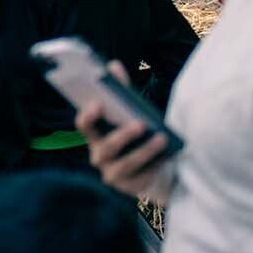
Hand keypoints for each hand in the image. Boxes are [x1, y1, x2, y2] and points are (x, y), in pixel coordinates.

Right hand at [77, 61, 172, 198]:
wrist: (151, 169)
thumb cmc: (136, 136)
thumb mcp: (128, 113)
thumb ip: (120, 90)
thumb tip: (114, 65)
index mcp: (95, 135)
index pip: (84, 126)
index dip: (88, 115)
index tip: (98, 103)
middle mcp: (99, 156)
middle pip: (106, 146)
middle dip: (122, 135)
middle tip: (141, 123)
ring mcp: (113, 173)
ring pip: (127, 163)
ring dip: (145, 151)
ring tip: (162, 139)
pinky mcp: (130, 187)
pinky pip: (142, 176)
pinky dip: (156, 164)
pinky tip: (167, 156)